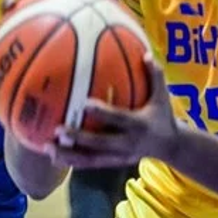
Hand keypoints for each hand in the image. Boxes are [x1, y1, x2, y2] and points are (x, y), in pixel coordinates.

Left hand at [46, 53, 178, 169]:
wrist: (171, 147)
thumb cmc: (162, 115)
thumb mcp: (163, 96)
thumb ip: (155, 75)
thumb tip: (145, 53)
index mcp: (138, 125)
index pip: (119, 119)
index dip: (102, 112)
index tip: (84, 103)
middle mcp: (127, 144)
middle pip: (100, 143)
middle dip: (79, 138)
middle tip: (58, 129)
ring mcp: (118, 156)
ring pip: (91, 159)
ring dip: (69, 155)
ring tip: (47, 147)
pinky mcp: (112, 163)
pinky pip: (89, 164)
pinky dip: (71, 161)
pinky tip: (52, 156)